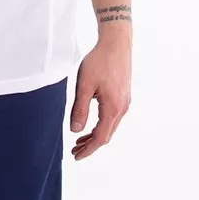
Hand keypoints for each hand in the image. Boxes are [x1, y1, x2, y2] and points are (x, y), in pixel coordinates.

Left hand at [69, 31, 131, 160]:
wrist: (116, 43)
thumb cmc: (99, 61)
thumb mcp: (84, 85)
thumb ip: (80, 109)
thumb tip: (75, 130)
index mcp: (113, 108)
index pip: (101, 137)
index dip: (88, 149)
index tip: (76, 156)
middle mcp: (122, 108)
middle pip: (107, 134)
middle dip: (90, 144)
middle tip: (74, 150)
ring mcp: (124, 102)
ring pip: (110, 126)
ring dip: (95, 134)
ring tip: (79, 139)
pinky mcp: (123, 95)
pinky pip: (112, 117)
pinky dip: (101, 124)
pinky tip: (91, 122)